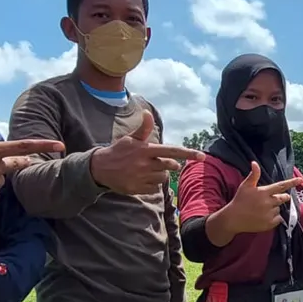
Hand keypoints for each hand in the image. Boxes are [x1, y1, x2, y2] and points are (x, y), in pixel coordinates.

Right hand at [90, 111, 204, 194]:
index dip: (189, 154)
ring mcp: (142, 177)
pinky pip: (154, 188)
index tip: (202, 156)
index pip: (172, 151)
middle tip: (158, 162)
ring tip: (146, 169)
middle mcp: (145, 164)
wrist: (100, 168)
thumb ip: (144, 128)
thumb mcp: (131, 139)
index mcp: (146, 150)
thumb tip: (147, 112)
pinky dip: (152, 183)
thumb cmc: (119, 151)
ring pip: (163, 178)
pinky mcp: (138, 189)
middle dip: (169, 165)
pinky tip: (141, 178)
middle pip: (170, 167)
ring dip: (159, 174)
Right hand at [221, 162, 302, 232]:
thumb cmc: (239, 200)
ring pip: (279, 209)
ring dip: (275, 208)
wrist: (233, 219)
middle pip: (284, 198)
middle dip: (282, 198)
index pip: (281, 186)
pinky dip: (275, 218)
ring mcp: (269, 213)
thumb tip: (254, 163)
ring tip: (263, 209)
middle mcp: (268, 202)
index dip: (292, 182)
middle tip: (272, 199)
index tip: (300, 180)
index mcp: (264, 192)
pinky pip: (279, 219)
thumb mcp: (245, 186)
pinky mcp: (269, 223)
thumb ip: (253, 175)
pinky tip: (264, 216)